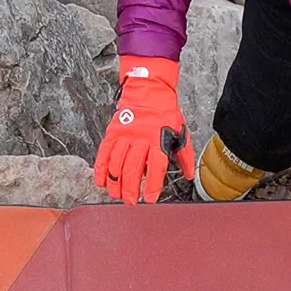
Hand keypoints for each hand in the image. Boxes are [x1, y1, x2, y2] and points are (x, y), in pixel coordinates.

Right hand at [95, 56, 196, 203]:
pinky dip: (101, 168)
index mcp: (158, 138)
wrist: (148, 88)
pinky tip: (101, 181)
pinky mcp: (112, 132)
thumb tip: (190, 175)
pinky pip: (104, 152)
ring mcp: (124, 134)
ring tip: (116, 195)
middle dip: (130, 188)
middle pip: (133, 168)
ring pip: (117, 162)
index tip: (149, 199)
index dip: (151, 185)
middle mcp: (140, 137)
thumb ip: (185, 154)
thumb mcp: (180, 130)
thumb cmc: (165, 111)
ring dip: (115, 182)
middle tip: (131, 202)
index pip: (155, 166)